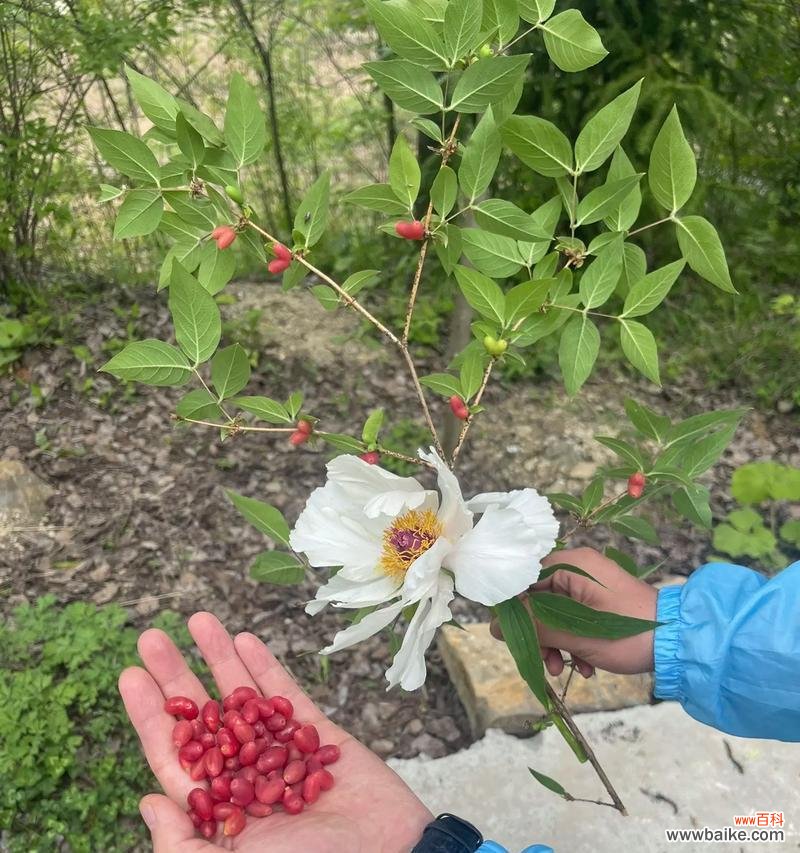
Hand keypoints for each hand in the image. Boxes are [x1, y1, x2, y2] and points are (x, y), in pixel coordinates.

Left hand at [119, 612, 432, 851]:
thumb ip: (183, 843)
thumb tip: (146, 800)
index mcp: (219, 810)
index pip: (174, 755)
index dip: (151, 715)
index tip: (130, 675)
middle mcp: (245, 775)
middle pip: (202, 717)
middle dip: (176, 676)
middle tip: (152, 637)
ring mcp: (281, 752)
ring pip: (242, 697)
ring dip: (219, 658)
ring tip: (197, 620)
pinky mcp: (317, 736)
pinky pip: (286, 695)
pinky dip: (266, 667)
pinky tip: (246, 640)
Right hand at [491, 547, 657, 677]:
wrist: (680, 644)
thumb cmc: (628, 632)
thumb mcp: (576, 634)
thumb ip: (535, 627)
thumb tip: (496, 628)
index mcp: (571, 564)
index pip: (524, 577)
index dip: (514, 607)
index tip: (512, 633)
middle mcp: (579, 570)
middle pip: (538, 599)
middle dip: (539, 633)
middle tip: (543, 660)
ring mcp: (591, 587)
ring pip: (555, 614)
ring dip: (555, 643)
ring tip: (562, 669)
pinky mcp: (602, 604)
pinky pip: (574, 620)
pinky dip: (573, 642)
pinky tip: (584, 665)